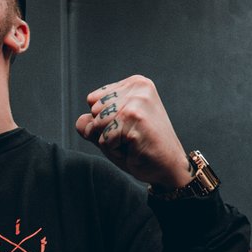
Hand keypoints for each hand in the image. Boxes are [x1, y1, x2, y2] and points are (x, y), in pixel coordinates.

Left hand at [75, 74, 190, 189]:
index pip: (93, 100)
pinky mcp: (136, 120)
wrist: (169, 167)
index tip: (127, 127)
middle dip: (106, 131)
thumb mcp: (112, 131)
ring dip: (110, 142)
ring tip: (132, 143)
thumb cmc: (142, 148)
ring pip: (98, 125)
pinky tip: (134, 150)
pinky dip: (115, 151)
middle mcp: (138, 87)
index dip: (103, 120)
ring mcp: (137, 102)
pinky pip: (105, 139)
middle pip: (94, 111)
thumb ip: (92, 123)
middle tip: (131, 137)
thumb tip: (81, 121)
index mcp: (135, 84)